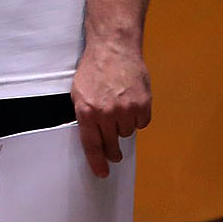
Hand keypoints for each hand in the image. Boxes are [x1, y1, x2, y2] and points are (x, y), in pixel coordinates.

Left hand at [71, 39, 151, 177]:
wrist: (113, 49)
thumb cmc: (94, 69)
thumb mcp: (78, 92)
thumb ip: (85, 115)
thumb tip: (92, 137)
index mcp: (86, 111)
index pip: (91, 145)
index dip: (97, 162)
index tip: (102, 172)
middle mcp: (106, 113)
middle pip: (111, 144)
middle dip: (112, 151)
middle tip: (114, 154)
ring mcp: (126, 109)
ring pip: (126, 133)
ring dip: (123, 125)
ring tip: (118, 107)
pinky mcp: (143, 105)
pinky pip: (141, 123)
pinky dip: (137, 117)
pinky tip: (131, 103)